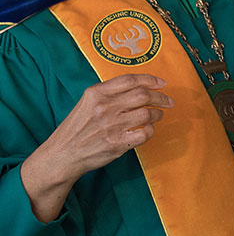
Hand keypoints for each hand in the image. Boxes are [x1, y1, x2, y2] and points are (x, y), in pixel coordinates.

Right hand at [20, 74, 172, 221]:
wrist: (62, 155)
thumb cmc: (78, 127)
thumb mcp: (87, 102)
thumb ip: (110, 92)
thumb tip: (142, 86)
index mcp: (96, 93)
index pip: (130, 80)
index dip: (150, 80)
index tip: (162, 83)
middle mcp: (104, 107)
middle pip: (143, 95)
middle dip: (161, 97)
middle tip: (168, 101)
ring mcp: (111, 126)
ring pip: (147, 113)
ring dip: (158, 114)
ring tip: (158, 115)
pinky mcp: (117, 144)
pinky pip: (145, 133)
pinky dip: (151, 130)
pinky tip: (148, 129)